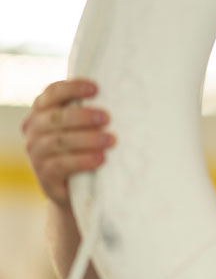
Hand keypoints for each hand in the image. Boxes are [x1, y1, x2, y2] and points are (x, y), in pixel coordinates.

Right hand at [21, 79, 114, 208]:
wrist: (76, 189)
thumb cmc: (83, 147)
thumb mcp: (83, 127)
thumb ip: (89, 111)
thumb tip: (119, 95)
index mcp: (42, 110)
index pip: (52, 92)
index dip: (72, 89)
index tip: (96, 89)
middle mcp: (34, 130)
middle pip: (55, 118)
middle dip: (83, 116)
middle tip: (107, 118)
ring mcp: (36, 153)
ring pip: (59, 142)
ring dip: (87, 139)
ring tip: (111, 141)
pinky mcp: (44, 175)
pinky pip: (61, 165)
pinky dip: (82, 160)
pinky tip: (100, 158)